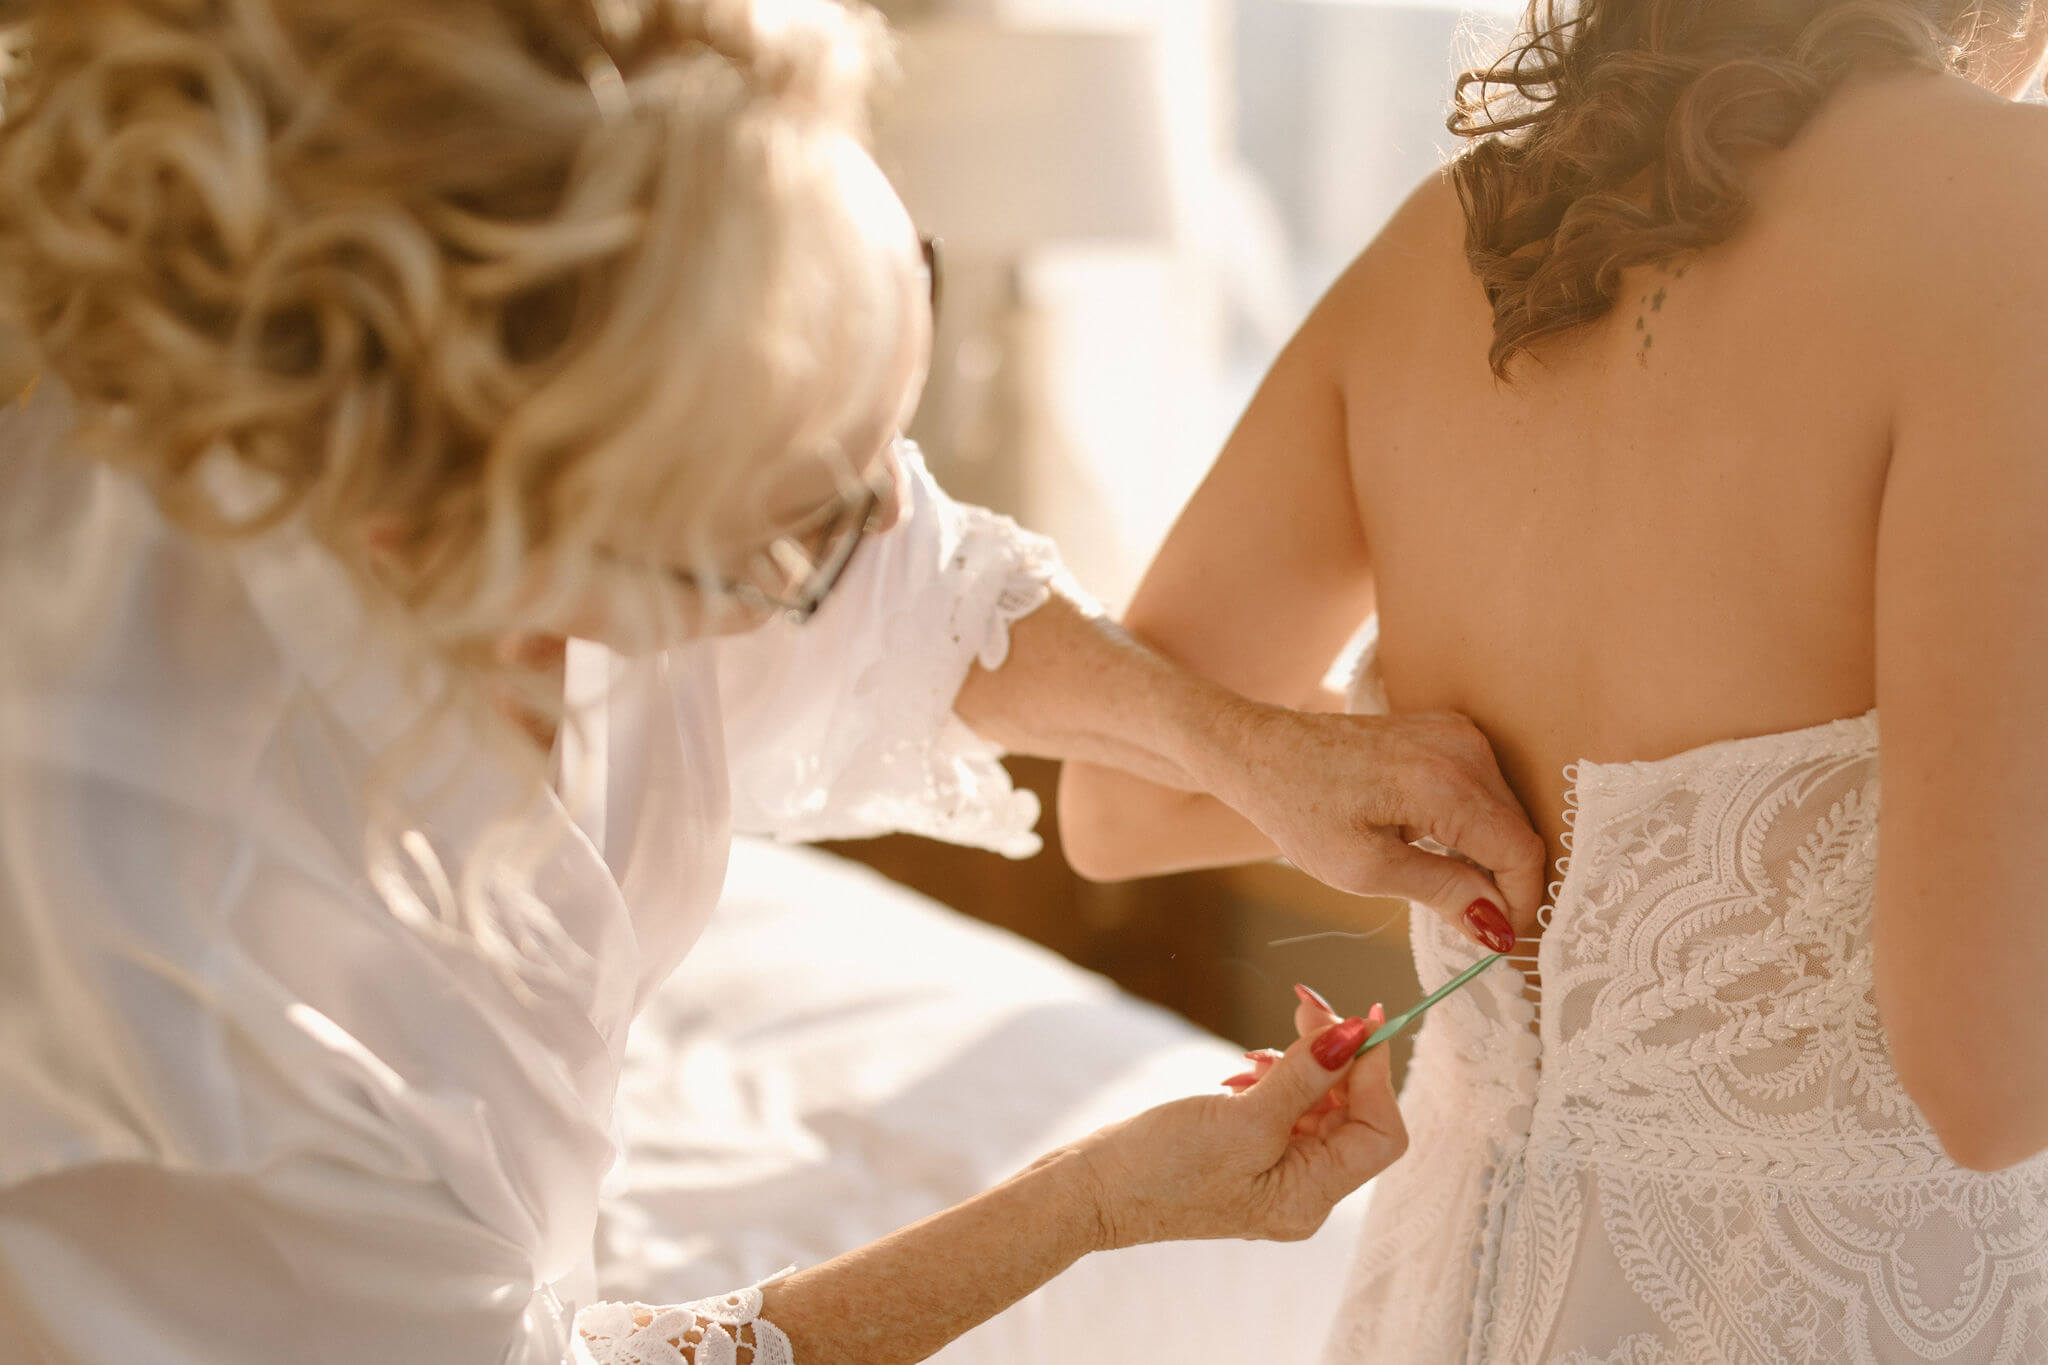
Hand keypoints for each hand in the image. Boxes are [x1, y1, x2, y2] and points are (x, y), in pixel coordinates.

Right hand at [1073, 1010, 1405, 1250]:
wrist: (1092, 1191)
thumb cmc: (1162, 1166)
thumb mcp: (1242, 1118)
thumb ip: (1305, 1077)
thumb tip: (1356, 1035)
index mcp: (1310, 1197)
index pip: (1379, 1133)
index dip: (1375, 1073)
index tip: (1362, 1018)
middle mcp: (1303, 1194)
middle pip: (1352, 1114)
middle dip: (1335, 1058)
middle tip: (1305, 1006)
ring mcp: (1276, 1176)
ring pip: (1319, 1107)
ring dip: (1299, 1067)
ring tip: (1252, 1057)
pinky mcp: (1250, 1157)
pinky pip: (1286, 1112)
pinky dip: (1274, 1082)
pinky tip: (1242, 1074)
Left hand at [1208, 703, 1546, 946]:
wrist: (1263, 752)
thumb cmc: (1300, 809)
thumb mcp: (1364, 868)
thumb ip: (1441, 892)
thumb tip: (1497, 926)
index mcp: (1444, 782)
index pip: (1521, 851)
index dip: (1520, 902)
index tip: (1497, 940)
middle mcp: (1463, 748)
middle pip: (1518, 831)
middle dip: (1504, 884)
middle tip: (1467, 923)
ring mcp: (1458, 734)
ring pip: (1505, 814)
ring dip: (1488, 857)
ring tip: (1443, 886)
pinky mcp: (1448, 733)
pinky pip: (1485, 792)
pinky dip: (1472, 828)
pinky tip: (1435, 849)